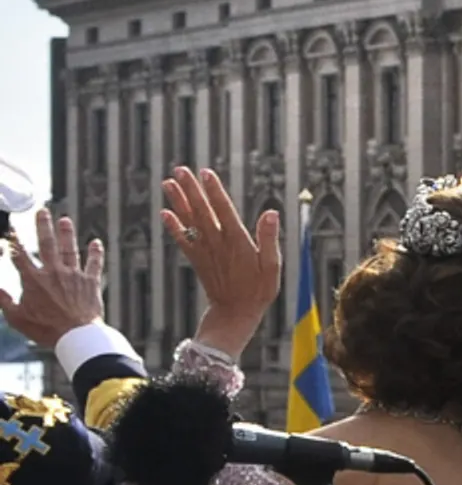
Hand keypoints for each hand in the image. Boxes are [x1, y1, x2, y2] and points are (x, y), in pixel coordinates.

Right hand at [0, 209, 104, 337]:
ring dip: (66, 233)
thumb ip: (3, 300)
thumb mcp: (17, 317)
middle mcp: (53, 273)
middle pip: (46, 244)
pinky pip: (94, 264)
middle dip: (43, 226)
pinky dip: (95, 253)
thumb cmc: (46, 329)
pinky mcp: (90, 282)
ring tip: (64, 220)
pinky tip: (96, 242)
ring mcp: (73, 275)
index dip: (14, 241)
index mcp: (33, 280)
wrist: (77, 336)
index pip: (19, 255)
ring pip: (69, 249)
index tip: (11, 228)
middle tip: (42, 211)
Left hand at [160, 167, 282, 349]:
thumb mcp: (273, 267)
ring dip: (177, 201)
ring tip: (168, 182)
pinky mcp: (196, 260)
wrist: (235, 314)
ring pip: (189, 221)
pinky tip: (164, 213)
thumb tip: (271, 213)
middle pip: (202, 211)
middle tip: (180, 169)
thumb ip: (270, 239)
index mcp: (238, 242)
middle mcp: (217, 244)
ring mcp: (204, 251)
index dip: (214, 191)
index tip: (205, 173)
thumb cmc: (259, 291)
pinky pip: (182, 240)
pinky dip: (173, 226)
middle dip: (190, 189)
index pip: (224, 210)